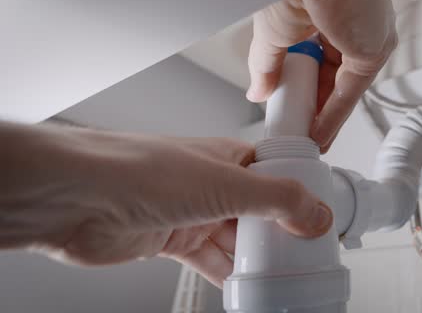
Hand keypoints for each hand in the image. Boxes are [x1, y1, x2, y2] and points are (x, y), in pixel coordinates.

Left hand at [0, 122, 333, 286]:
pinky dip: (228, 274)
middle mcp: (213, 183)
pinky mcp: (171, 240)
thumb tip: (317, 214)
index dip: (302, 196)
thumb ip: (277, 200)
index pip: (278, 174)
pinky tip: (244, 287)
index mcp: (230, 157)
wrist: (77, 198)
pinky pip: (210, 260)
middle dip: (281, 235)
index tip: (322, 221)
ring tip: (281, 278)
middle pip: (260, 212)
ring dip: (256, 260)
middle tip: (305, 257)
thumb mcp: (227, 184)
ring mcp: (192, 213)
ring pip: (237, 240)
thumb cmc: (139, 171)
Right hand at [247, 0, 396, 151]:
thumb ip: (268, 66)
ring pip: (344, 86)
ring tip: (303, 138)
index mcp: (331, 10)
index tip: (292, 110)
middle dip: (314, 105)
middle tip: (297, 128)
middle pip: (335, 75)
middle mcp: (354, 23)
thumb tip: (258, 91)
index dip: (305, 87)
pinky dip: (334, 114)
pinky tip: (318, 133)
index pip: (321, 59)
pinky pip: (352, 90)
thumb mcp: (273, 32)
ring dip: (323, 115)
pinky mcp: (374, 49)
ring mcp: (366, 36)